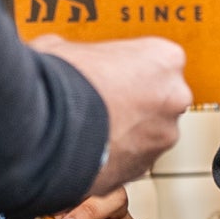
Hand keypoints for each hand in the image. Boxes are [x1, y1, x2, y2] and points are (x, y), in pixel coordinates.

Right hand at [32, 35, 190, 189]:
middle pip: (158, 100)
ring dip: (125, 133)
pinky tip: (85, 150)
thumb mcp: (66, 49)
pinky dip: (113, 158)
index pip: (156, 61)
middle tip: (100, 102)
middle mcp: (174, 98)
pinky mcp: (143, 169)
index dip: (127, 68)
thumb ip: (85, 54)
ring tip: (88, 129)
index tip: (109, 73)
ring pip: (148, 135)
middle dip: (133, 103)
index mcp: (164, 59)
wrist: (45, 129)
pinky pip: (130, 161)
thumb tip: (68, 58)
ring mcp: (162, 137)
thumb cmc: (60, 82)